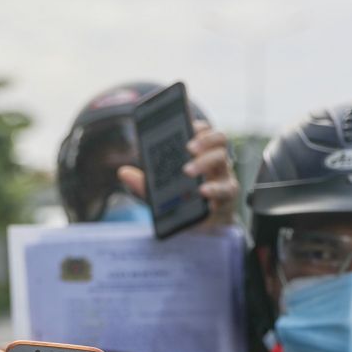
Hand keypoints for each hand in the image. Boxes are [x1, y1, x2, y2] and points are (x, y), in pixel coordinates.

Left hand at [118, 120, 238, 227]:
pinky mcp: (228, 194)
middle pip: (218, 140)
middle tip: (188, 148)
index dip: (197, 125)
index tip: (187, 125)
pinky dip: (215, 190)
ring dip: (205, 163)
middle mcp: (215, 160)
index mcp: (200, 152)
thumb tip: (123, 173)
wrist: (201, 226)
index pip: (204, 130)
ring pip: (223, 161)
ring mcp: (223, 175)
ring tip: (188, 171)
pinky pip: (227, 189)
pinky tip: (203, 193)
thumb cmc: (182, 200)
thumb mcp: (159, 191)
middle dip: (203, 141)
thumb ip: (144, 182)